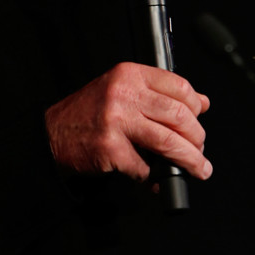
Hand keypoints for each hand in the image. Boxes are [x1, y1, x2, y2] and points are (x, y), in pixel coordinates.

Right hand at [44, 62, 211, 181]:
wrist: (52, 133)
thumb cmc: (88, 113)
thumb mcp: (121, 90)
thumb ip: (158, 94)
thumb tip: (201, 102)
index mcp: (129, 75)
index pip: (179, 86)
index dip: (196, 108)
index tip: (198, 122)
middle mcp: (123, 93)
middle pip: (179, 115)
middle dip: (197, 139)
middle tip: (199, 152)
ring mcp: (117, 120)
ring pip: (169, 141)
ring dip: (189, 160)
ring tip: (197, 169)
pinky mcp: (111, 148)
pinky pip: (145, 166)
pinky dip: (155, 177)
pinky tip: (156, 179)